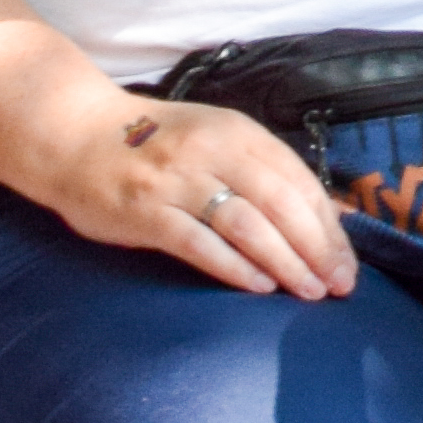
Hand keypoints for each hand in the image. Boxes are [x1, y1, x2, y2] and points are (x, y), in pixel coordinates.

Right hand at [1, 78, 354, 298]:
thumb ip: (259, 170)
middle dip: (317, 249)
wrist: (75, 135)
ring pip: (247, 224)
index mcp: (236, 131)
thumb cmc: (154, 144)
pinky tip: (258, 286)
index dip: (328, 226)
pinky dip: (234, 266)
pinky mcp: (146, 211)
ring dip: (285, 262)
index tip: (347, 261)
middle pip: (281, 203)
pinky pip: (200, 242)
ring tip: (307, 291)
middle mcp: (211, 152)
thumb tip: (319, 217)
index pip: (298, 180)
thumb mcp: (213, 139)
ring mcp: (177, 181)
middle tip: (338, 286)